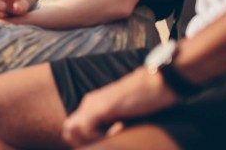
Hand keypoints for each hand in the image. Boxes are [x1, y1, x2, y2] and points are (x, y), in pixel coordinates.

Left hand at [62, 67, 177, 146]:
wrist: (157, 82)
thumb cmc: (147, 100)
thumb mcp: (123, 116)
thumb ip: (111, 124)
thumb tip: (112, 135)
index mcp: (91, 105)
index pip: (72, 129)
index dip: (85, 141)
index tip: (106, 140)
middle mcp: (88, 103)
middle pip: (67, 130)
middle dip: (83, 143)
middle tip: (106, 140)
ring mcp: (93, 103)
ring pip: (72, 130)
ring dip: (91, 140)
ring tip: (114, 133)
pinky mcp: (101, 106)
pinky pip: (87, 128)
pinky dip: (99, 136)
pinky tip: (120, 128)